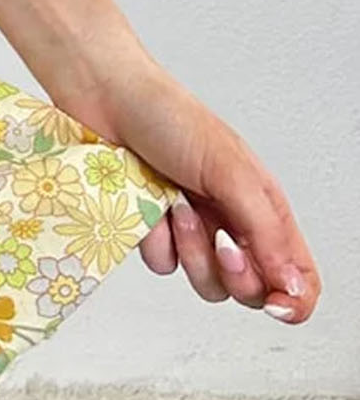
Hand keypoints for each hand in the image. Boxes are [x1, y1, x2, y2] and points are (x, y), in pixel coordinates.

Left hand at [56, 64, 319, 324]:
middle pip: (251, 290)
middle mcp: (230, 221)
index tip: (274, 303)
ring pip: (205, 283)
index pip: (297, 273)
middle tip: (220, 239)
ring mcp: (190, 228)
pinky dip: (154, 237)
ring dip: (191, 250)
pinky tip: (148, 202)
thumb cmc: (167, 115)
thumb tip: (293, 285)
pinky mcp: (150, 229)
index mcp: (262, 206)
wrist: (101, 95)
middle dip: (235, 273)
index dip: (293, 298)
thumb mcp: (230, 170)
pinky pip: (162, 263)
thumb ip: (265, 230)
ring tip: (177, 205)